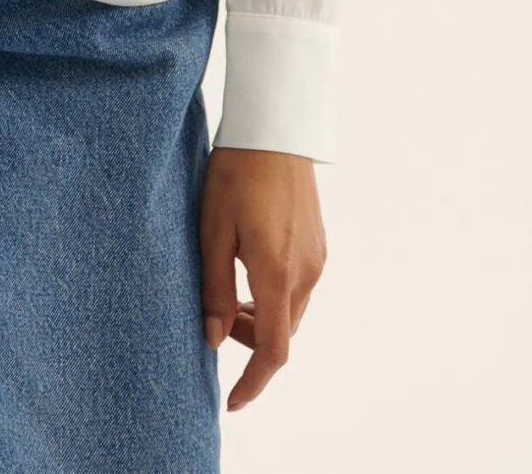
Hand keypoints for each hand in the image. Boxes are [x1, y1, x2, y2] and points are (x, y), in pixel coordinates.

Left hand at [198, 145, 326, 411]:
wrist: (274, 129)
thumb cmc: (235, 173)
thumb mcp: (212, 230)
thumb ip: (214, 289)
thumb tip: (215, 339)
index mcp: (277, 273)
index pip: (273, 351)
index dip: (253, 383)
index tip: (232, 401)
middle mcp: (306, 273)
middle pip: (283, 333)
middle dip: (251, 343)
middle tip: (217, 321)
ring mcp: (317, 258)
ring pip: (291, 311)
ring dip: (263, 317)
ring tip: (229, 292)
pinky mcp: (319, 243)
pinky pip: (299, 286)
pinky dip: (275, 295)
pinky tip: (249, 268)